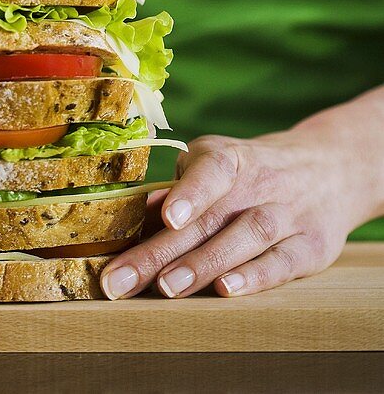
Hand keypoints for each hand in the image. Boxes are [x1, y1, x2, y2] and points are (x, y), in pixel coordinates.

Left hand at [101, 125, 365, 300]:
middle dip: (162, 252)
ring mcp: (289, 213)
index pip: (211, 170)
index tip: (166, 217)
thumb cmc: (250, 173)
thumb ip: (179, 190)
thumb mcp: (216, 165)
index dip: (189, 192)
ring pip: (245, 238)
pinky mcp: (312, 245)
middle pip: (209, 218)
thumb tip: (137, 210)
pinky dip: (255, 277)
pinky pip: (283, 262)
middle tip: (122, 280)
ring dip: (204, 265)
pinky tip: (226, 291)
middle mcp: (260, 182)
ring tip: (167, 288)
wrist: (329, 168)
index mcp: (230, 158)